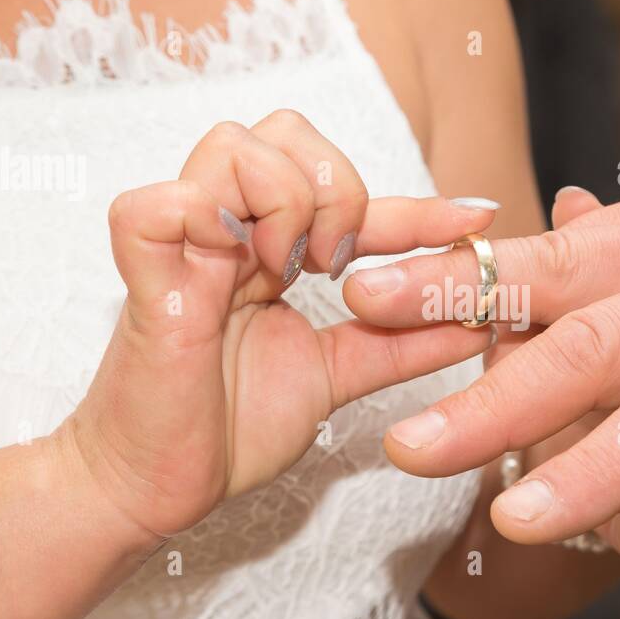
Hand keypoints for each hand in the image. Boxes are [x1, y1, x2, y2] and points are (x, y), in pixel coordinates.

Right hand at [57, 111, 496, 540]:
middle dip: (338, 187)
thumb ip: (399, 344)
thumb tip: (478, 320)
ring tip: (290, 273)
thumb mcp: (336, 376)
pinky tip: (238, 273)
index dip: (417, 205)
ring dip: (285, 202)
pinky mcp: (141, 278)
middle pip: (284, 130)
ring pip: (232, 145)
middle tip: (341, 264)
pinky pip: (156, 204)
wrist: (158, 489)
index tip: (477, 219)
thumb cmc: (230, 427)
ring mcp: (180, 246)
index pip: (345, 193)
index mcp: (264, 247)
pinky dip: (205, 220)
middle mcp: (223, 231)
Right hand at [344, 149, 619, 618]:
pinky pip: (559, 238)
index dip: (593, 471)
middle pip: (589, 348)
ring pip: (551, 272)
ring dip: (455, 292)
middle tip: (408, 445)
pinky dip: (486, 249)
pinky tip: (421, 252)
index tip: (515, 513)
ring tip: (363, 303)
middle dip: (492, 401)